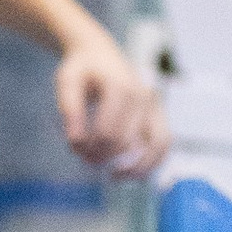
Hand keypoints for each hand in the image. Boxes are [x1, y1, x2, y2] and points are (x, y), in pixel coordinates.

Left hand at [53, 31, 166, 175]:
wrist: (100, 54)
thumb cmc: (82, 68)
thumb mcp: (67, 81)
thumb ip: (70, 109)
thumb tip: (76, 141)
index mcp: (121, 86)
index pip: (107, 131)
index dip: (88, 147)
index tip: (73, 148)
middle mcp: (143, 96)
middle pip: (126, 142)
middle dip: (103, 156)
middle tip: (84, 158)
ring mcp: (154, 105)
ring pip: (155, 146)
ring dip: (135, 167)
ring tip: (115, 178)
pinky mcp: (159, 114)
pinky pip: (164, 143)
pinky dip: (153, 162)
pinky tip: (133, 173)